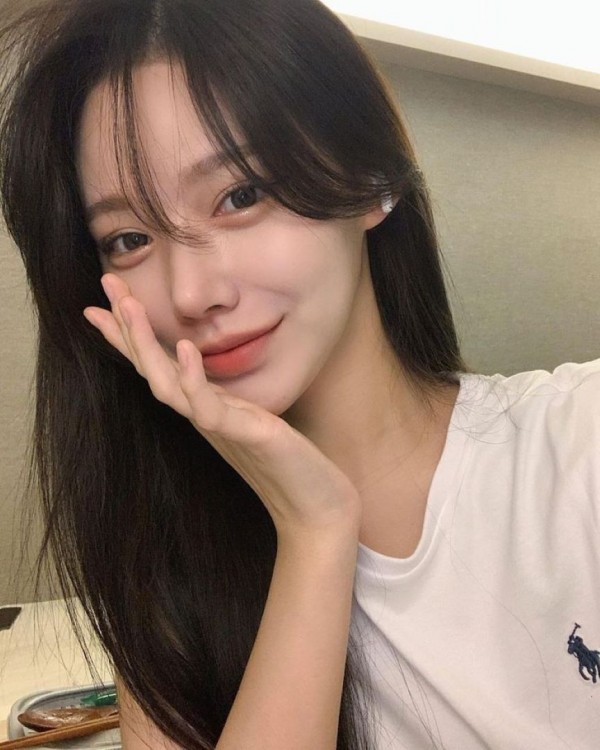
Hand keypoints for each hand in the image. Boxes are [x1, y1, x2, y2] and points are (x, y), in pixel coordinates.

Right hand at [83, 274, 360, 540]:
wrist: (316, 508)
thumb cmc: (289, 466)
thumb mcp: (254, 421)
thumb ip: (231, 402)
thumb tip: (221, 382)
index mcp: (204, 409)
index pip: (158, 368)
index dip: (128, 338)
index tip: (100, 304)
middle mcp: (203, 417)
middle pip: (152, 369)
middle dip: (126, 327)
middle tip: (105, 283)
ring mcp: (219, 428)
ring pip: (167, 385)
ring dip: (145, 345)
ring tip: (127, 305)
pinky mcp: (244, 436)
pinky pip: (209, 407)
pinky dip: (193, 378)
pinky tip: (183, 348)